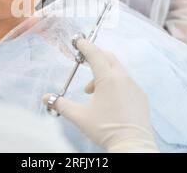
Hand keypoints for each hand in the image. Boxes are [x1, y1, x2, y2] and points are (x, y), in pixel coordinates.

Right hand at [43, 39, 157, 152]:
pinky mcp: (141, 96)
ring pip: (118, 71)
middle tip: (84, 62)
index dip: (85, 46)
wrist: (132, 146)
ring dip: (103, 74)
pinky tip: (109, 100)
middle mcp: (123, 78)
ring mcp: (134, 86)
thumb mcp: (79, 116)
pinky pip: (127, 82)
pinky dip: (115, 84)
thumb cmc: (105, 128)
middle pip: (108, 58)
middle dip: (95, 57)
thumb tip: (45, 98)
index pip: (95, 54)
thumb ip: (60, 104)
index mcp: (108, 78)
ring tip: (92, 92)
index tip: (78, 40)